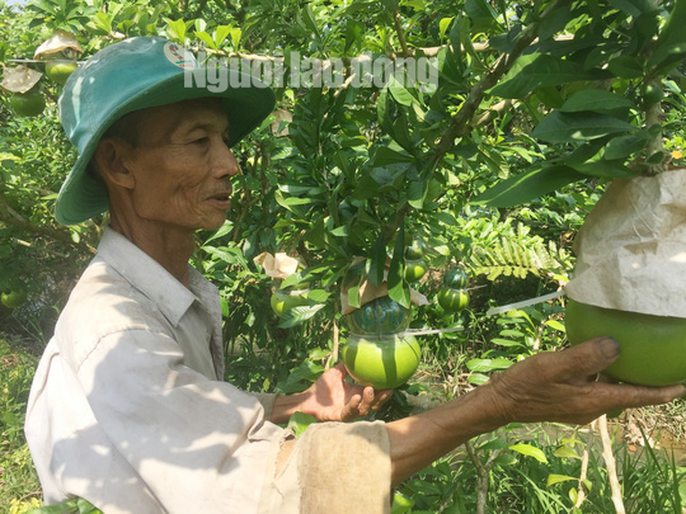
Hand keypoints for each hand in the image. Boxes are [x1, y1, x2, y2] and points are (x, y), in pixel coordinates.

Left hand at [297, 363, 391, 421]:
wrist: (307, 399)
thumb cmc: (321, 388)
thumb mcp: (335, 372)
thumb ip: (346, 365)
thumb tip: (355, 352)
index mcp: (357, 395)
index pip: (374, 394)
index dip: (384, 391)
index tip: (393, 382)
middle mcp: (355, 405)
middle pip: (374, 404)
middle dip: (382, 398)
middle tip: (388, 389)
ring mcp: (348, 412)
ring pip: (364, 409)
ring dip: (369, 400)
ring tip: (370, 389)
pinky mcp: (339, 417)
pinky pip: (349, 412)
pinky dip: (354, 405)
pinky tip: (356, 397)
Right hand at [488, 337, 685, 424]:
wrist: (500, 402)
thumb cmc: (524, 384)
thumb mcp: (553, 366)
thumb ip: (585, 357)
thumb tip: (617, 346)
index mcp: (593, 400)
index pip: (637, 397)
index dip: (663, 391)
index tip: (683, 384)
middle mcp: (591, 407)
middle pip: (627, 394)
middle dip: (647, 383)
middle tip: (663, 365)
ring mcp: (580, 406)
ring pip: (611, 390)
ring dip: (624, 377)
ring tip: (635, 358)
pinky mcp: (569, 401)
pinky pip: (595, 388)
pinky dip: (604, 375)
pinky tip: (597, 359)